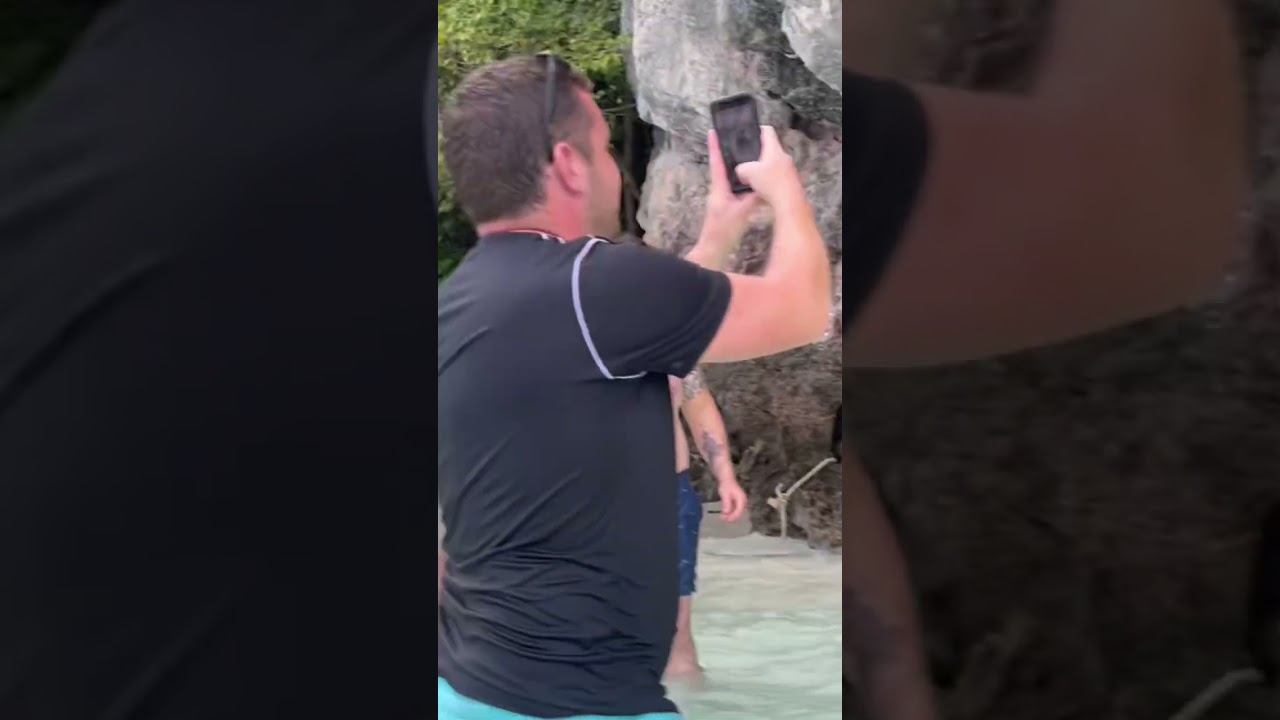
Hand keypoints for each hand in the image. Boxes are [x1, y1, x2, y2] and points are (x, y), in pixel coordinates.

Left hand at [700, 128, 762, 248]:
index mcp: (718, 188)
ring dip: (738, 168)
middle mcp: (718, 190)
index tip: (713, 131)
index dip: (715, 146)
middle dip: (729, 153)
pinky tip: (753, 182)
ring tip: (749, 156)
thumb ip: (753, 198)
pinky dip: (743, 183)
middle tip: (737, 139)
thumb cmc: (723, 231)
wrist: (713, 250)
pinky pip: (736, 189)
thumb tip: (764, 185)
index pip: (717, 162)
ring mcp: (722, 199)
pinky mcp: (727, 207)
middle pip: (724, 167)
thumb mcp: (741, 212)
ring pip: (731, 178)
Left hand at [718, 479, 747, 522]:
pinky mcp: (737, 502)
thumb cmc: (726, 486)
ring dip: (730, 515)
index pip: (739, 511)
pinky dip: (730, 512)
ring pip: (736, 511)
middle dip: (731, 517)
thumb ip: (726, 503)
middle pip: (738, 512)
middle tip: (722, 518)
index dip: (732, 517)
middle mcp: (743, 501)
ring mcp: (741, 502)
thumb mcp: (725, 494)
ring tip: (722, 517)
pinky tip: (724, 513)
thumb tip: (726, 512)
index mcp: (741, 499)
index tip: (725, 519)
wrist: (727, 479)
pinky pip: (734, 509)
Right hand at [732, 125, 804, 210]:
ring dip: (764, 167)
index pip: (767, 131)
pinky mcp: (791, 180)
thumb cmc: (771, 183)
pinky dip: (770, 178)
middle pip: (770, 148)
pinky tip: (762, 187)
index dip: (758, 129)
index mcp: (774, 149)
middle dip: (758, 152)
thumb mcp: (748, 173)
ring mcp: (789, 168)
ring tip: (753, 175)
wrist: (789, 201)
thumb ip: (741, 168)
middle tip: (747, 157)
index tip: (751, 132)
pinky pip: (778, 175)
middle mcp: (783, 155)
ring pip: (774, 162)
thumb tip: (740, 170)